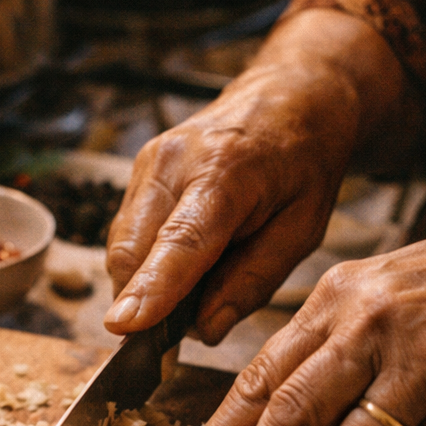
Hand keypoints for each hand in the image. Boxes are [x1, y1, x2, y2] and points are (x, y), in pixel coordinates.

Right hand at [103, 11, 417, 341]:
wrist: (290, 96)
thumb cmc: (303, 160)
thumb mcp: (302, 229)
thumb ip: (253, 281)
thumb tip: (204, 328)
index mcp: (228, 172)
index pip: (180, 241)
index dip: (151, 287)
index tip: (124, 326)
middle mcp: (175, 161)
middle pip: (133, 251)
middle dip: (145, 300)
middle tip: (178, 329)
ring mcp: (150, 161)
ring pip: (122, 246)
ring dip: (145, 282)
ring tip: (195, 281)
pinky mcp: (139, 168)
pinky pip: (126, 232)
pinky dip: (145, 260)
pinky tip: (182, 258)